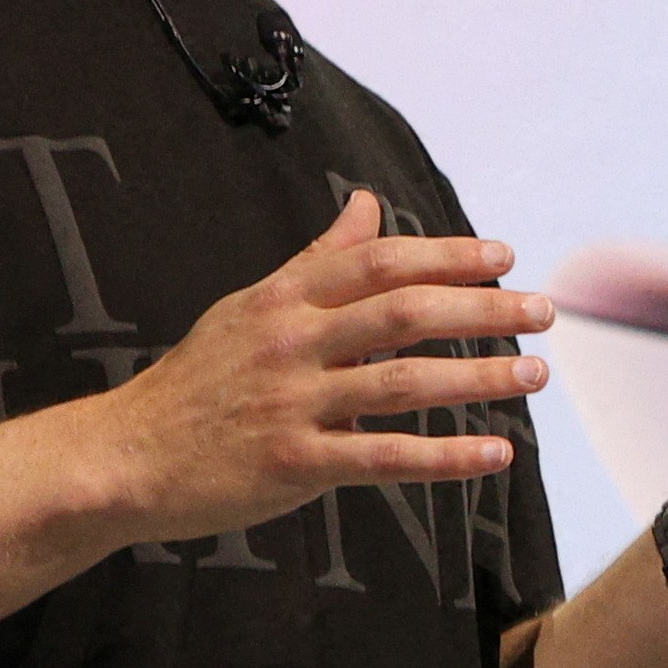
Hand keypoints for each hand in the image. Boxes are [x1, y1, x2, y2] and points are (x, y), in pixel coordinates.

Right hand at [87, 188, 550, 543]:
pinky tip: (495, 453)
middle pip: (404, 311)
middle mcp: (291, 342)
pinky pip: (384, 457)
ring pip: (404, 381)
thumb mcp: (251, 307)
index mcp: (284, 298)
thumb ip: (318, 261)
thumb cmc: (199, 380)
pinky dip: (446, 457)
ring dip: (479, 377)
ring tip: (535, 373)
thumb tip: (366, 204)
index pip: (379, 262)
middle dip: (482, 309)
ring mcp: (292, 402)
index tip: (503, 256)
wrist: (125, 455)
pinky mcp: (293, 463)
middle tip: (542, 311)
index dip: (447, 256)